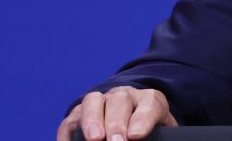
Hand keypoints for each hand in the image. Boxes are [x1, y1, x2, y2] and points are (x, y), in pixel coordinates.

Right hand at [57, 86, 177, 140]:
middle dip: (116, 122)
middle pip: (119, 101)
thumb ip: (161, 136)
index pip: (149, 105)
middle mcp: (124, 96)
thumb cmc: (150, 129)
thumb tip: (160, 140)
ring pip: (93, 101)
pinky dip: (68, 132)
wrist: (136, 119)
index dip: (142, 119)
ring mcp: (101, 101)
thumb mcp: (162, 132)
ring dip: (92, 120)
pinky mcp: (80, 113)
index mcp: (150, 100)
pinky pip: (71, 119)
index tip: (135, 136)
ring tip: (95, 139)